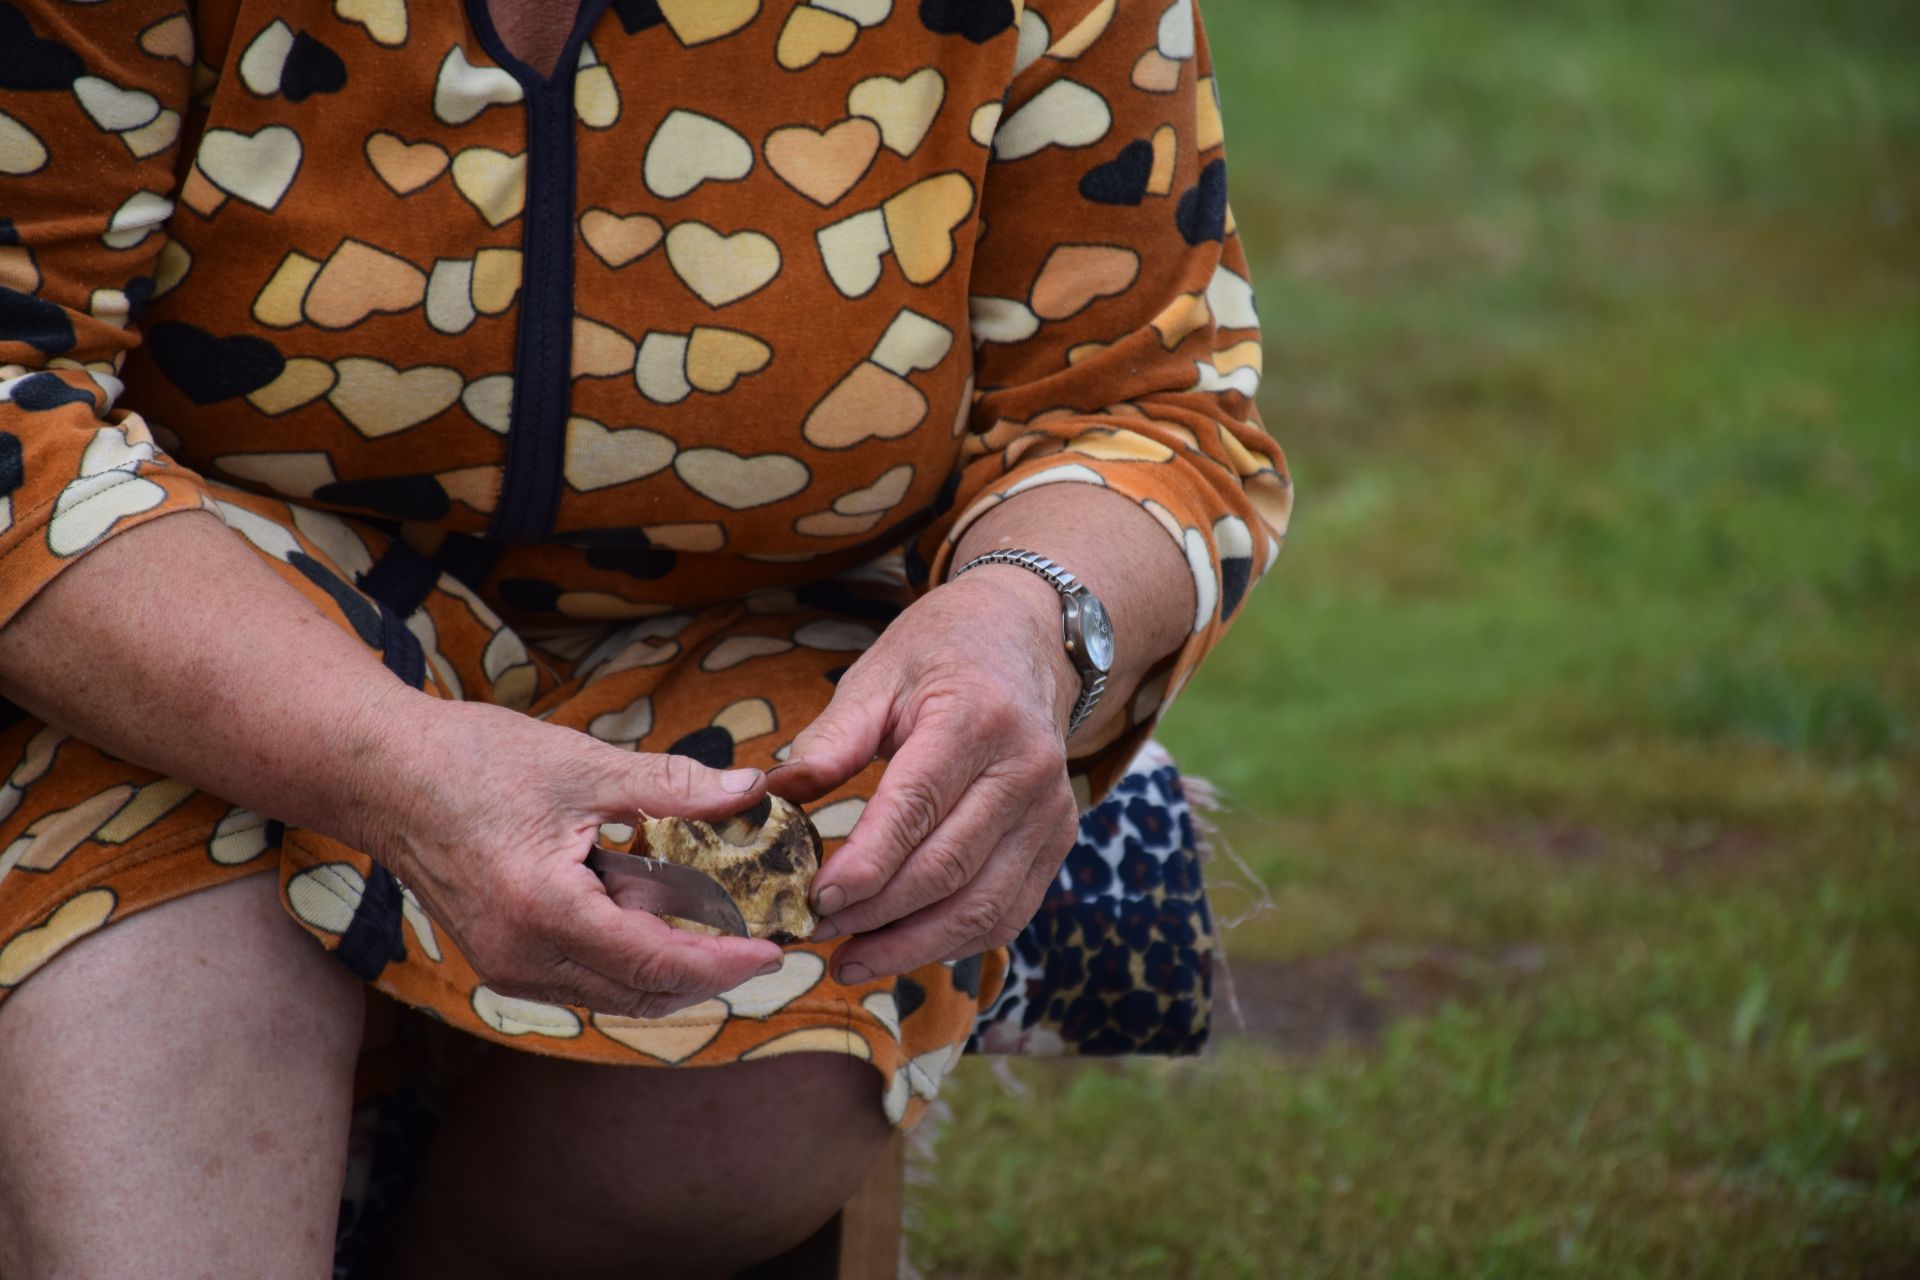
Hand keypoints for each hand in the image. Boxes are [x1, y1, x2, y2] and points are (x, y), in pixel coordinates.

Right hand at [341, 689, 782, 1017]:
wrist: (383, 775)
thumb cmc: (473, 761)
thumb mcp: (584, 766)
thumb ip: (673, 786)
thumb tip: (752, 790)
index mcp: (545, 911)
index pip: (655, 964)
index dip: (723, 964)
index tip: (773, 950)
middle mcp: (523, 957)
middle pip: (640, 991)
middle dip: (708, 973)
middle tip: (761, 941)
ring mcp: (507, 966)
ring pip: (614, 992)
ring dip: (670, 967)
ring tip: (720, 926)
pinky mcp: (501, 960)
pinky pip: (584, 978)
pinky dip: (629, 957)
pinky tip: (657, 913)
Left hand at [767, 566, 1083, 981]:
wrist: (1027, 641)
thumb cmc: (941, 656)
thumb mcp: (880, 674)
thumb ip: (832, 738)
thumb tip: (773, 795)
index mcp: (976, 719)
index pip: (916, 808)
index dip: (865, 865)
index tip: (816, 900)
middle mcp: (1025, 770)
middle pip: (948, 868)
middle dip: (878, 914)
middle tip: (818, 933)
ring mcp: (1051, 811)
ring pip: (983, 906)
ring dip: (913, 945)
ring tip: (851, 961)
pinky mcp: (1059, 839)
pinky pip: (1009, 912)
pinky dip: (955, 942)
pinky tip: (905, 948)